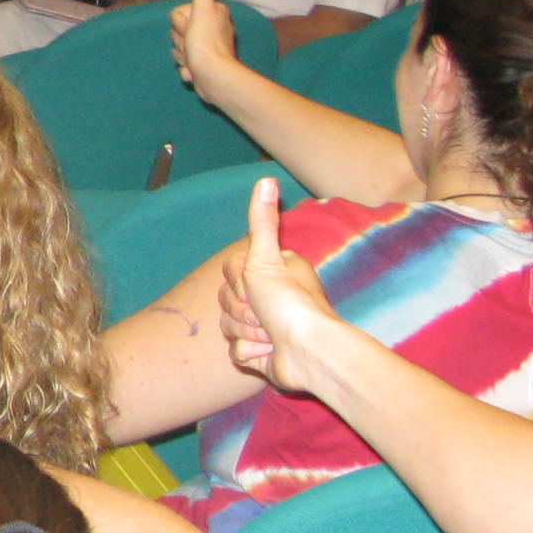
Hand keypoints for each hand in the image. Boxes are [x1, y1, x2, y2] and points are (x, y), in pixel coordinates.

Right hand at [169, 0, 240, 96]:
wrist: (215, 79)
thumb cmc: (206, 44)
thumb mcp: (201, 10)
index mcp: (213, 12)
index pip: (179, 13)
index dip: (181, 23)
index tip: (193, 30)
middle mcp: (214, 27)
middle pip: (178, 30)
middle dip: (181, 41)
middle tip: (193, 46)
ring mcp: (209, 48)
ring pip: (180, 47)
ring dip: (182, 55)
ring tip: (194, 60)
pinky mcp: (205, 65)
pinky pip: (185, 63)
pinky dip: (187, 69)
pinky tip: (194, 72)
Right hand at [218, 176, 338, 395]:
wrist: (307, 353)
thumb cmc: (290, 303)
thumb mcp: (267, 258)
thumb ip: (261, 221)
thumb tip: (267, 179)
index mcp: (275, 272)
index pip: (231, 272)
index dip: (238, 282)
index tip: (255, 288)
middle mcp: (272, 296)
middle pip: (226, 298)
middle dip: (241, 310)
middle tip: (264, 314)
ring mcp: (266, 326)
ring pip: (228, 324)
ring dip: (245, 332)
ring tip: (270, 335)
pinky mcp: (262, 353)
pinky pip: (237, 350)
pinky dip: (250, 352)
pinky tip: (268, 351)